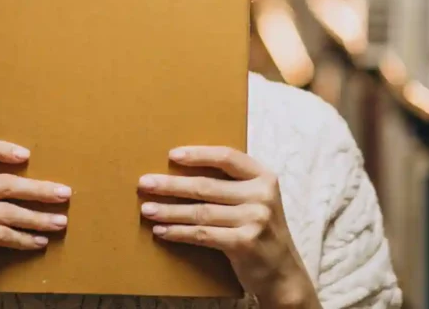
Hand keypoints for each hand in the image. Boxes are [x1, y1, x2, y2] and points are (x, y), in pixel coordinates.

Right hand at [0, 137, 71, 308]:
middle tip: (65, 193)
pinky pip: (2, 234)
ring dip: (38, 218)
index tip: (27, 155)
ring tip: (60, 222)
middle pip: (2, 183)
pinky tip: (40, 241)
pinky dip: (25, 239)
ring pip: (7, 212)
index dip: (0, 148)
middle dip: (38, 189)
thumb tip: (30, 174)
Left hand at [138, 147, 319, 308]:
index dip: (198, 155)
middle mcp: (261, 195)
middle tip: (145, 183)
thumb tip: (183, 172)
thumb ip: (233, 184)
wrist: (283, 272)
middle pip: (206, 186)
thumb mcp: (257, 199)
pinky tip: (161, 231)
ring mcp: (254, 219)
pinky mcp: (244, 243)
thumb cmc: (261, 231)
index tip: (172, 155)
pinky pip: (202, 234)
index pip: (227, 157)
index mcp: (264, 177)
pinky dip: (178, 232)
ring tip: (147, 209)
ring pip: (200, 212)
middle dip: (171, 185)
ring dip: (169, 211)